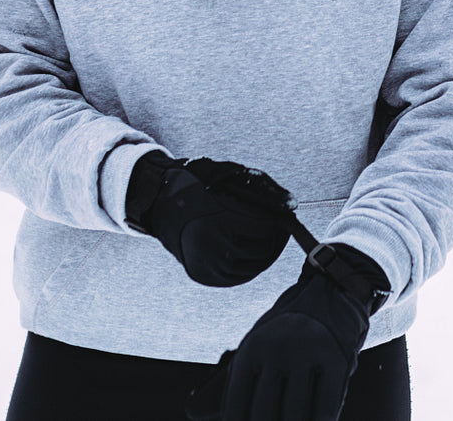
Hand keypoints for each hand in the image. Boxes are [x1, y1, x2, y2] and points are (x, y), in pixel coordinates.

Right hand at [125, 152, 296, 286]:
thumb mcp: (231, 176)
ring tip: (272, 241)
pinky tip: (256, 254)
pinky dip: (251, 267)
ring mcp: (204, 263)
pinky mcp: (202, 274)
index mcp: (217, 220)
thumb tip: (291, 206)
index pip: (262, 230)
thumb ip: (264, 189)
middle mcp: (209, 246)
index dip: (279, 225)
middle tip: (282, 231)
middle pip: (259, 252)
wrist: (161, 201)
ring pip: (251, 268)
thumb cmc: (201, 183)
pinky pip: (236, 277)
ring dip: (267, 255)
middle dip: (276, 241)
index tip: (286, 218)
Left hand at [185, 243, 390, 420]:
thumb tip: (191, 413)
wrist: (329, 299)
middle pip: (264, 415)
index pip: (236, 408)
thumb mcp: (253, 352)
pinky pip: (324, 408)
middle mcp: (277, 349)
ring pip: (295, 415)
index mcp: (251, 349)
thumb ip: (226, 386)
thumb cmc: (282, 339)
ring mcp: (308, 354)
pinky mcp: (336, 361)